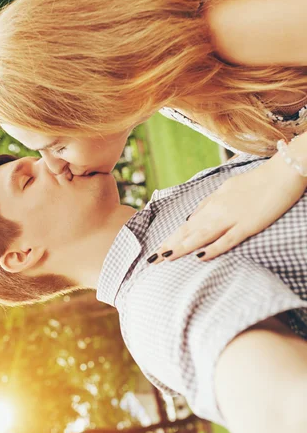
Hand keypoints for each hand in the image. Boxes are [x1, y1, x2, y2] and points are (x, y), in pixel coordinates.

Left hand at [150, 154, 306, 262]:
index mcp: (212, 203)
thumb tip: (192, 217)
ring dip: (183, 247)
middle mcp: (217, 211)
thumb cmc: (254, 181)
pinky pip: (227, 239)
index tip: (157, 250)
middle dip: (170, 245)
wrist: (280, 173)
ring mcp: (232, 218)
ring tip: (166, 258)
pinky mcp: (248, 225)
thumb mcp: (226, 189)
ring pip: (202, 235)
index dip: (171, 238)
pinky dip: (213, 248)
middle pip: (189, 231)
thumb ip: (209, 203)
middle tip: (152, 259)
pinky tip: (200, 256)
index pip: (187, 225)